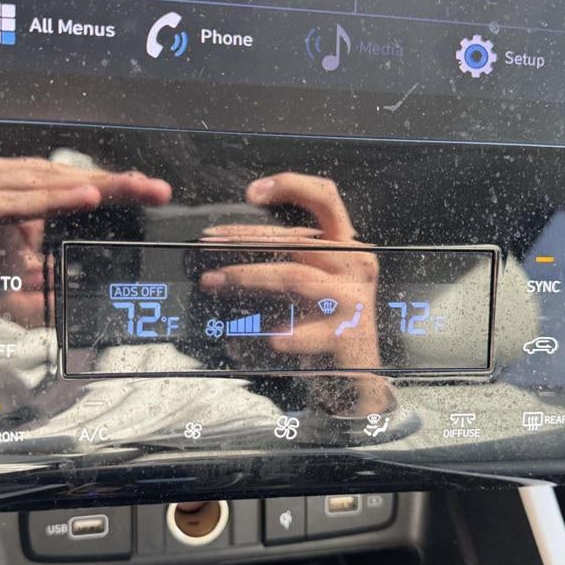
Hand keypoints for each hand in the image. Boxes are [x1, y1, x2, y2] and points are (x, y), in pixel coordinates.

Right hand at [0, 154, 170, 279]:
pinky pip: (12, 203)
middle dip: (112, 184)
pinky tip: (83, 197)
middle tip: (154, 189)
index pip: (68, 183)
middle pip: (62, 177)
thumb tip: (75, 293)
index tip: (150, 192)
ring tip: (128, 189)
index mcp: (8, 191)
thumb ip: (43, 287)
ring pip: (42, 183)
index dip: (111, 186)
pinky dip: (50, 200)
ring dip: (89, 187)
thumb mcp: (10, 287)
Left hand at [199, 173, 393, 414]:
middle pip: (297, 239)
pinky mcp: (348, 338)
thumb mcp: (316, 283)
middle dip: (245, 240)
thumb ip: (289, 259)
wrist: (358, 377)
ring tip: (214, 281)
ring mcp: (354, 302)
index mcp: (347, 248)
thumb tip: (230, 242)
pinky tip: (267, 338)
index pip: (326, 199)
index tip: (251, 193)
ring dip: (249, 277)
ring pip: (295, 277)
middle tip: (207, 245)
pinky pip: (308, 333)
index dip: (291, 186)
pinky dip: (285, 334)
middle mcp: (354, 267)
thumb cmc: (327, 326)